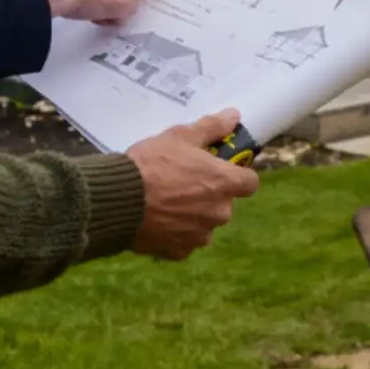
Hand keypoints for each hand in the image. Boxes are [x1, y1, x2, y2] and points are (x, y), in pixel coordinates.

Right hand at [126, 109, 259, 259]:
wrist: (119, 199)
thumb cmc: (152, 164)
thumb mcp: (181, 136)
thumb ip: (212, 127)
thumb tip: (234, 116)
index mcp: (224, 183)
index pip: (250, 183)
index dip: (237, 176)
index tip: (220, 170)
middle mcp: (219, 213)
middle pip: (224, 204)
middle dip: (209, 196)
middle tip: (183, 184)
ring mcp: (199, 236)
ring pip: (204, 225)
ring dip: (193, 217)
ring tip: (166, 204)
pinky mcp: (179, 252)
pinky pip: (184, 242)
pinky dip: (175, 234)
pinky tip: (157, 221)